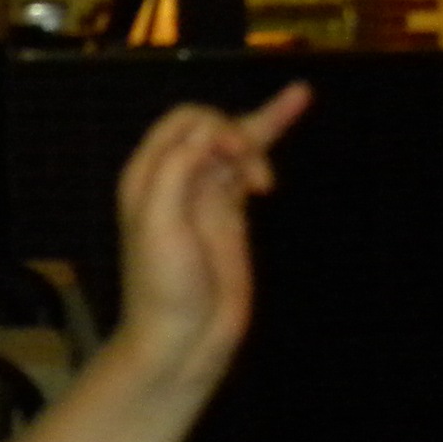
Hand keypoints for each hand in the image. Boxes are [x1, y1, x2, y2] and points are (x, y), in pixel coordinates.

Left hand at [111, 82, 312, 387]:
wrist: (183, 338)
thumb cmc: (162, 284)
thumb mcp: (159, 220)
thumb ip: (179, 168)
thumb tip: (213, 134)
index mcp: (148, 175)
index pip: (183, 122)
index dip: (213, 127)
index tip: (233, 156)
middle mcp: (175, 178)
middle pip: (212, 127)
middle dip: (239, 136)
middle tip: (255, 176)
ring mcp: (206, 194)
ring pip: (236, 142)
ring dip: (261, 135)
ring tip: (286, 132)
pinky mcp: (231, 213)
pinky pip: (250, 165)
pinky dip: (270, 138)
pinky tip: (294, 104)